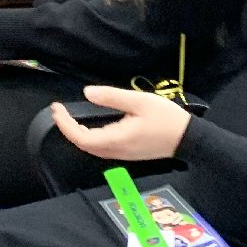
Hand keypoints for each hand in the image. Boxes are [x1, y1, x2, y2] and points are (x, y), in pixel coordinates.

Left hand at [50, 85, 190, 160]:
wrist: (189, 138)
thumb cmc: (166, 118)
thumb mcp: (139, 101)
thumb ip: (112, 97)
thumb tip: (87, 93)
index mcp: (118, 139)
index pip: (82, 138)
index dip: (66, 125)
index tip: (57, 109)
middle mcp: (118, 150)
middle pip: (85, 145)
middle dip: (67, 129)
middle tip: (58, 110)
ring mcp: (123, 154)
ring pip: (93, 148)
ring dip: (77, 134)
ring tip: (67, 117)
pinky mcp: (128, 153)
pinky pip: (102, 148)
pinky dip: (88, 137)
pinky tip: (87, 126)